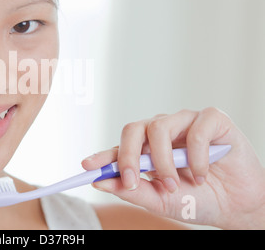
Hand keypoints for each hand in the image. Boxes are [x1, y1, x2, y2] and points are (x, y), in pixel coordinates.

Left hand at [82, 108, 264, 228]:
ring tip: (176, 184)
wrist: (238, 205)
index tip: (86, 167)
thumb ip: (133, 190)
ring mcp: (186, 123)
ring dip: (163, 161)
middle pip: (133, 128)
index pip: (120, 147)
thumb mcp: (161, 201)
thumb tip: (100, 182)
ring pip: (158, 126)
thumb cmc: (198, 200)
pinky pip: (195, 130)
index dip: (103, 155)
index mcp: (148, 149)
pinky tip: (201, 174)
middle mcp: (163, 131)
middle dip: (127, 155)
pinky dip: (195, 157)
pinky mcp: (211, 119)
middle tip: (130, 180)